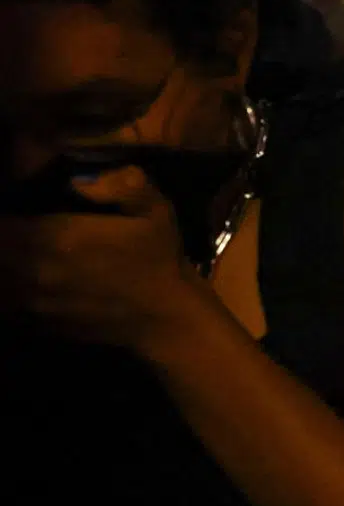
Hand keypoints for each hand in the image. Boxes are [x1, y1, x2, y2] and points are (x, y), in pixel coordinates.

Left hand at [0, 167, 205, 348]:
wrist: (165, 316)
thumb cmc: (159, 259)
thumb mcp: (156, 210)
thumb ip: (124, 184)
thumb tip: (82, 181)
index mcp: (59, 237)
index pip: (4, 224)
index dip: (7, 218)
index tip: (16, 213)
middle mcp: (37, 269)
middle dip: (5, 240)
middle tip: (16, 232)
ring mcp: (35, 302)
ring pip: (1, 282)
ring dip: (6, 268)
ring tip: (18, 256)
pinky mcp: (39, 325)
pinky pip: (8, 308)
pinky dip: (10, 294)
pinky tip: (21, 284)